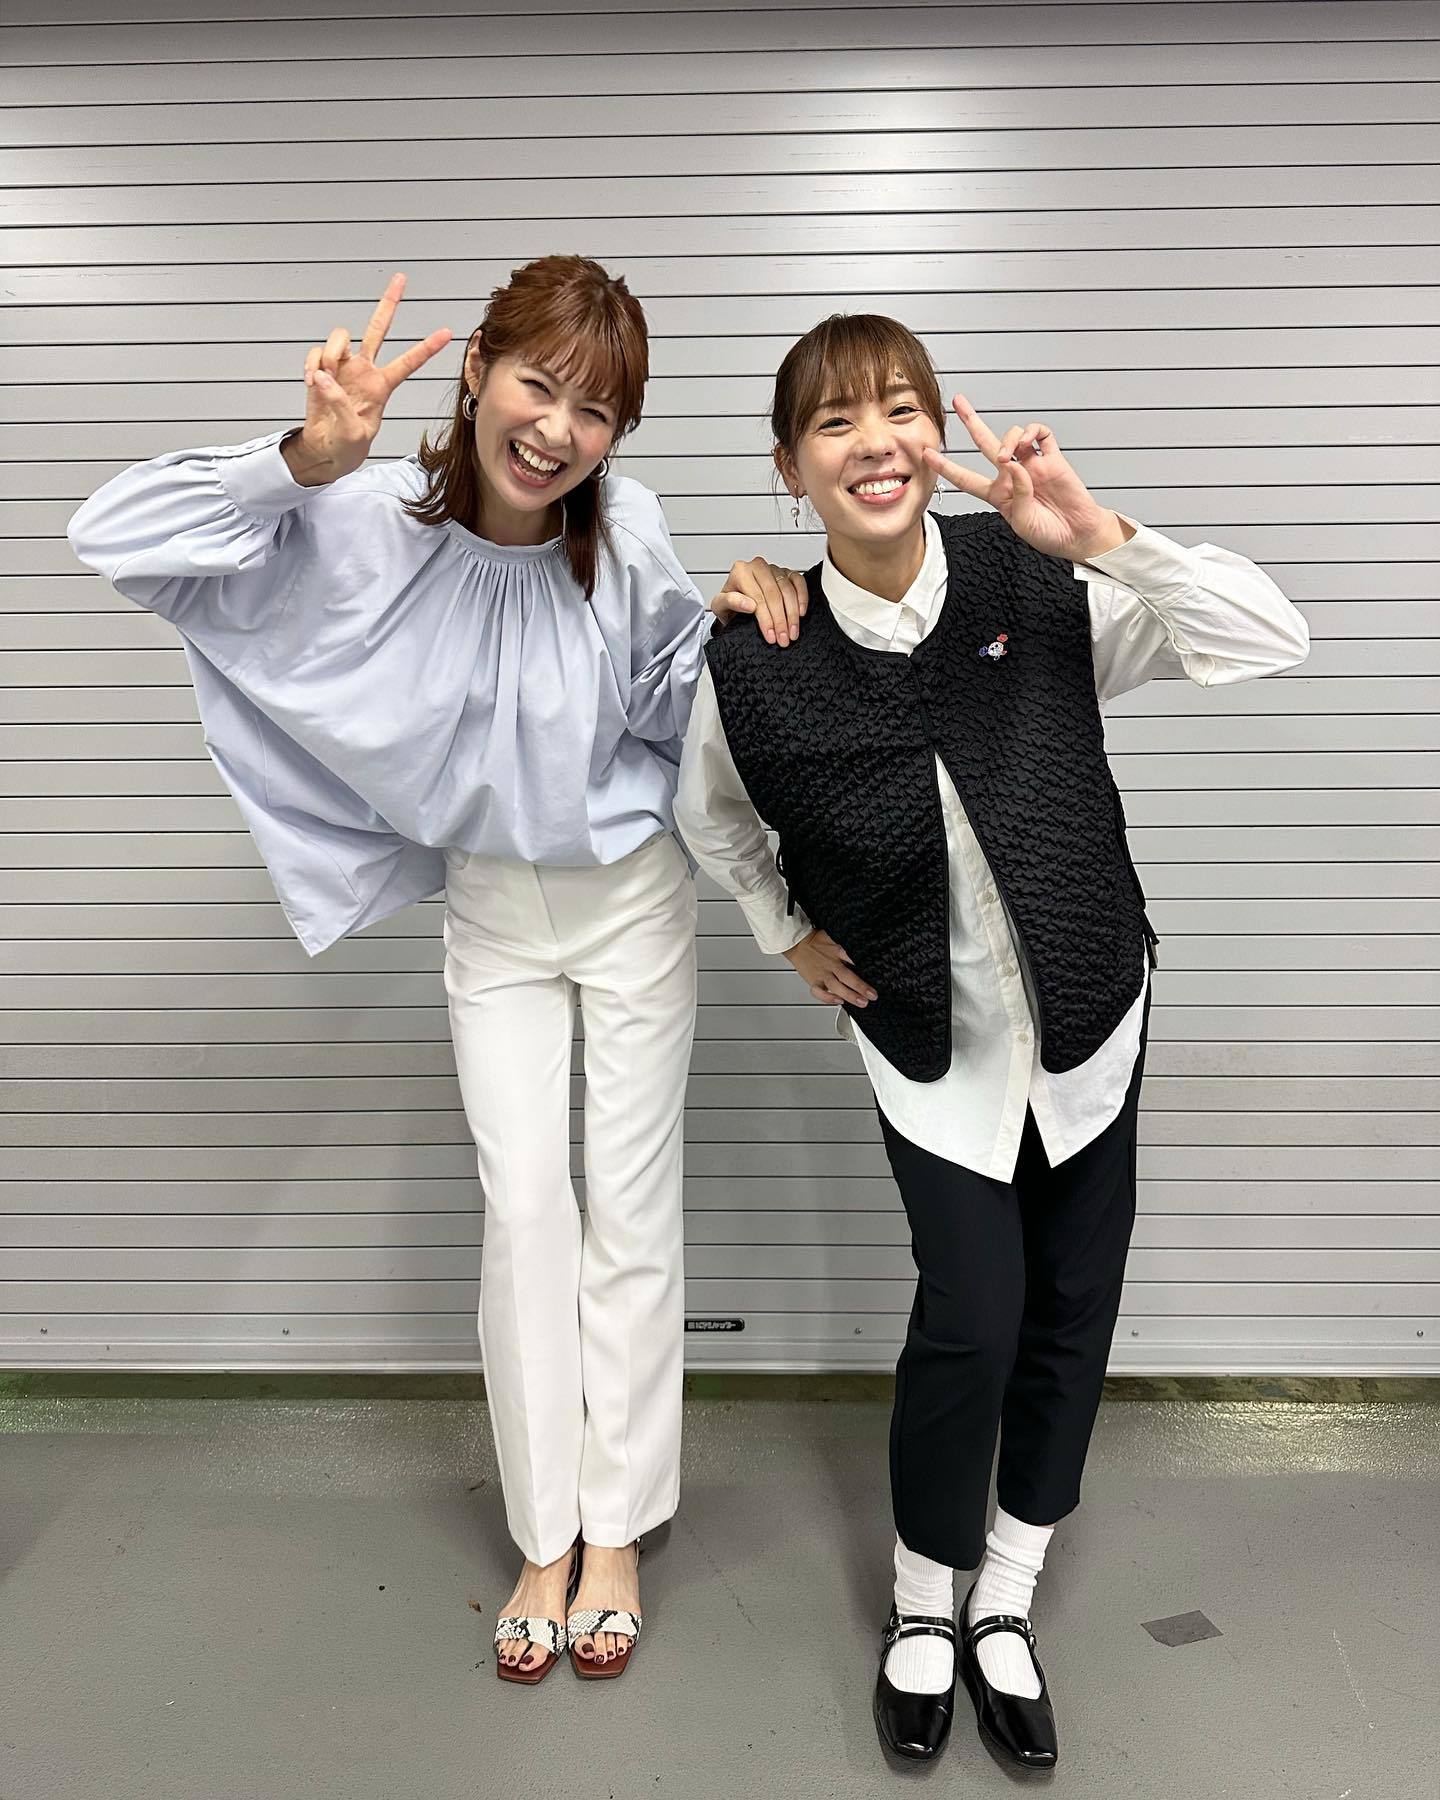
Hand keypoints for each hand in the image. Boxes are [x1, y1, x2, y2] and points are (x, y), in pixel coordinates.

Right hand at [282, 273, 452, 486]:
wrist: (325, 449)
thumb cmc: (347, 445)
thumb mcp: (353, 433)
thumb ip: (340, 403)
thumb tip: (323, 376)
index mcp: (382, 386)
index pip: (408, 363)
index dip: (427, 349)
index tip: (447, 333)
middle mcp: (365, 370)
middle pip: (378, 328)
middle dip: (389, 303)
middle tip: (401, 279)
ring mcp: (343, 367)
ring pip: (340, 337)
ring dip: (329, 352)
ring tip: (323, 377)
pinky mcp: (321, 368)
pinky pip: (316, 353)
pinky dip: (311, 364)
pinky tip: (312, 382)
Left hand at [710, 557, 807, 646]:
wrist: (735, 604)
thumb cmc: (729, 605)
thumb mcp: (720, 607)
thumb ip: (730, 602)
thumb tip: (749, 604)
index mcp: (740, 571)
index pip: (758, 597)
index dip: (766, 619)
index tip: (770, 636)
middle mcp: (757, 566)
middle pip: (774, 594)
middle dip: (781, 620)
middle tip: (783, 638)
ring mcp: (773, 568)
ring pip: (788, 589)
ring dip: (792, 614)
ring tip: (792, 632)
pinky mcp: (786, 572)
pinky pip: (798, 580)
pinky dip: (802, 596)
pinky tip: (801, 612)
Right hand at [784, 928, 876, 1006]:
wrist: (797, 944)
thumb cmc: (817, 941)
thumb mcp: (835, 936)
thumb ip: (848, 944)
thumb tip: (867, 944)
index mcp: (838, 951)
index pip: (853, 958)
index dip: (866, 966)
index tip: (878, 975)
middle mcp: (831, 963)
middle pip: (847, 976)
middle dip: (861, 987)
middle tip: (873, 995)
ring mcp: (822, 973)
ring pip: (836, 986)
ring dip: (849, 995)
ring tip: (862, 1002)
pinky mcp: (814, 980)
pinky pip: (819, 992)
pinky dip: (828, 998)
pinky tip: (838, 1001)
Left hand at [922, 396, 1132, 562]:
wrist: (1079, 535)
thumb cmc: (1049, 534)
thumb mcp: (1023, 521)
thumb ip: (1017, 494)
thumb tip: (1014, 463)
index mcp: (999, 494)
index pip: (966, 478)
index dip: (946, 467)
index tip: (927, 454)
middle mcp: (1012, 475)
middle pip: (985, 443)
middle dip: (971, 421)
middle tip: (958, 402)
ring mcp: (1032, 465)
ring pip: (1012, 436)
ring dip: (1007, 439)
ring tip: (1007, 455)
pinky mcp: (1054, 459)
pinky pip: (1042, 435)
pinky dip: (1032, 433)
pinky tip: (1028, 443)